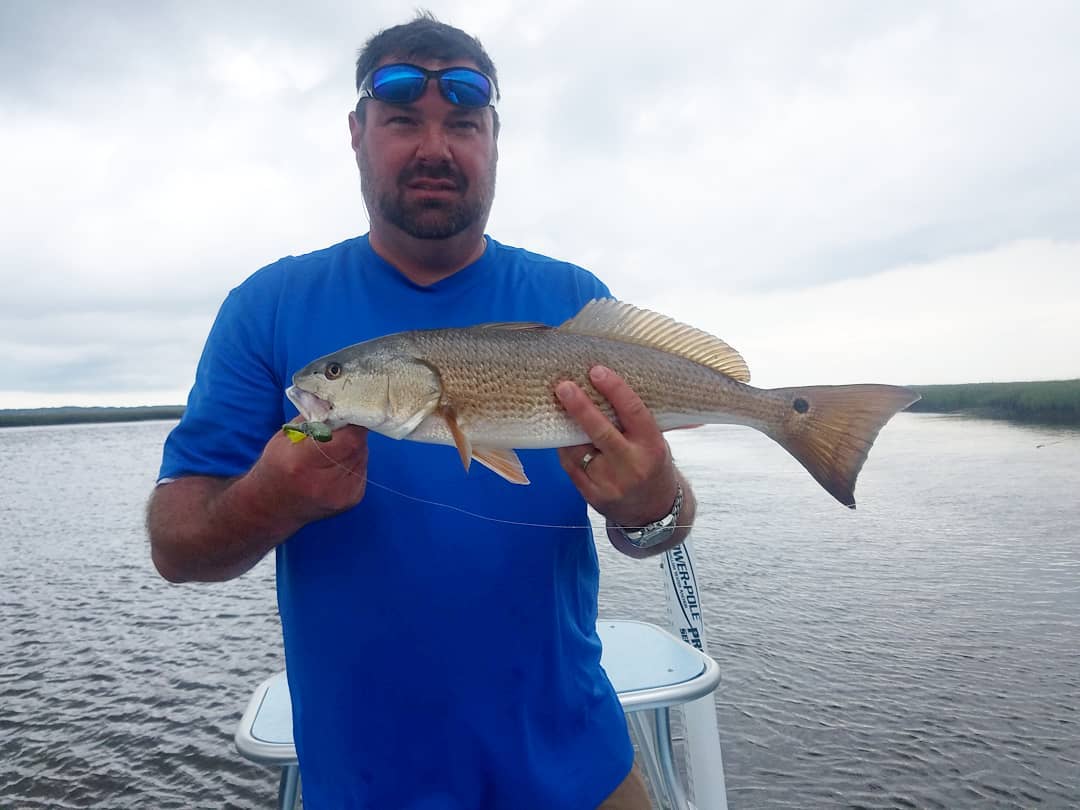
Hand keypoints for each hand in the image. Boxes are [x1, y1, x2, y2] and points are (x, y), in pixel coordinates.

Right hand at [246, 419, 368, 527]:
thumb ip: (313, 416)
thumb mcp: (286, 436)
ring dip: (353, 446)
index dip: (352, 421)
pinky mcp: (352, 499)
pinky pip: (362, 468)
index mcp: (303, 463)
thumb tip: (337, 399)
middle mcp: (324, 482)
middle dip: (352, 431)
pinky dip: (353, 460)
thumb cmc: (276, 466)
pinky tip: (336, 464)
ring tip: (334, 447)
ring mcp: (341, 495)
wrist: (272, 508)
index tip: (349, 410)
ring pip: (363, 455)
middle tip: (340, 426)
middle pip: (357, 446)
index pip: (349, 438)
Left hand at [555, 365, 678, 527]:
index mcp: (652, 446)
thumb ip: (633, 420)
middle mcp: (632, 465)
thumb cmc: (651, 464)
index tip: (596, 371)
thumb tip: (604, 382)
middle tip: (563, 386)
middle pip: (601, 432)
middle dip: (580, 407)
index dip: (614, 389)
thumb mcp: (654, 441)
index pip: (633, 411)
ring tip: (557, 407)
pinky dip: (565, 449)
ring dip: (565, 428)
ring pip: (579, 449)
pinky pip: (570, 465)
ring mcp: (611, 483)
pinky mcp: (592, 495)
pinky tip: (563, 436)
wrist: (652, 512)